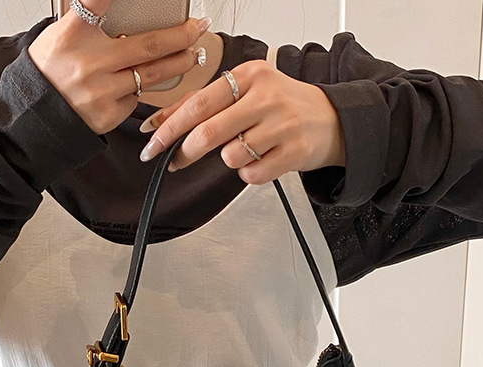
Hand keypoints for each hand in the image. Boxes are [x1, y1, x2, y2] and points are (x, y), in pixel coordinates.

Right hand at [28, 2, 209, 135]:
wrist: (38, 115)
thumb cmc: (51, 71)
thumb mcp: (62, 35)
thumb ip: (92, 23)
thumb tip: (128, 14)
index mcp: (73, 34)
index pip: (97, 2)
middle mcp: (90, 62)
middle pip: (148, 46)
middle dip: (180, 36)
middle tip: (198, 28)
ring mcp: (102, 91)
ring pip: (151, 75)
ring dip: (178, 64)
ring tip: (192, 55)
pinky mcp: (109, 114)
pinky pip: (135, 97)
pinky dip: (139, 88)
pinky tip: (137, 83)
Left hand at [137, 59, 346, 182]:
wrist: (331, 120)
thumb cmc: (282, 106)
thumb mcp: (245, 92)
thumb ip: (204, 104)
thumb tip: (159, 121)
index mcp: (249, 75)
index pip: (199, 102)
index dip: (170, 126)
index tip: (151, 142)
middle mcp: (266, 97)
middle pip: (209, 132)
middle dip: (186, 152)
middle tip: (176, 161)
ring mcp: (282, 125)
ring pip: (231, 156)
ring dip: (230, 159)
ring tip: (246, 149)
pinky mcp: (293, 152)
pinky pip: (252, 174)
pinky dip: (250, 173)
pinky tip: (262, 159)